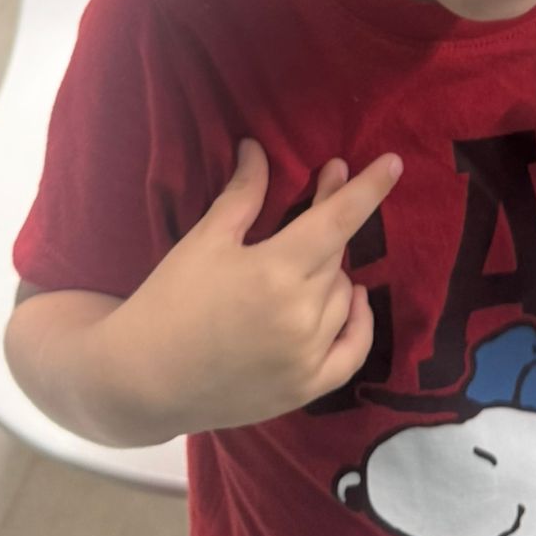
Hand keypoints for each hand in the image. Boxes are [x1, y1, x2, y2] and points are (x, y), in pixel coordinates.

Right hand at [104, 140, 401, 433]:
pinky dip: (360, 323)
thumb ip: (243, 194)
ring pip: (343, 295)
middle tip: (326, 184)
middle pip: (337, 254)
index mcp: (275, 271)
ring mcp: (306, 357)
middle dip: (333, 217)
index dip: (369, 189)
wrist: (142, 380)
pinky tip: (353, 299)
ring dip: (334, 269)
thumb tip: (256, 147)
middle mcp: (300, 315)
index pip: (338, 221)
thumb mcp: (205, 240)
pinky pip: (353, 352)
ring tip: (309, 252)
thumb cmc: (170, 301)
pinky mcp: (304, 388)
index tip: (394, 162)